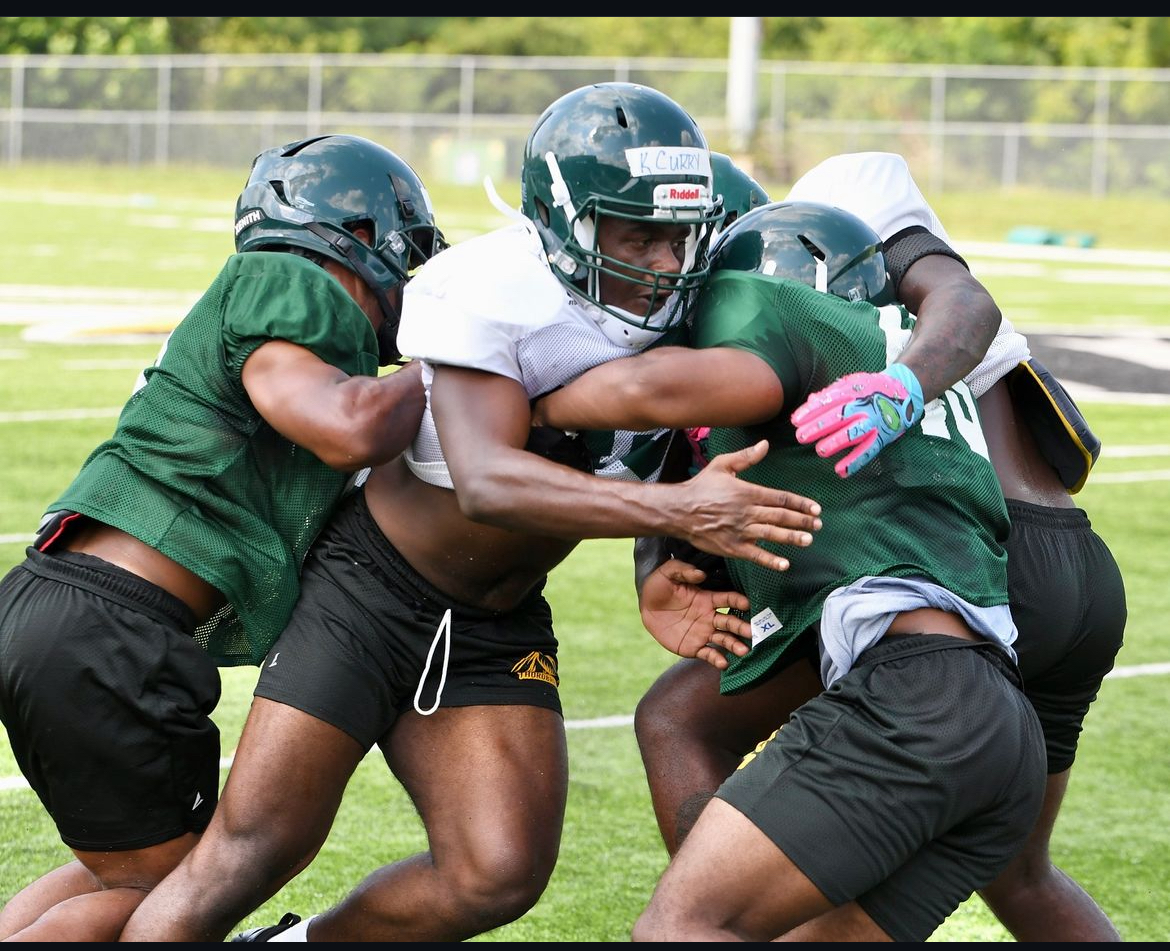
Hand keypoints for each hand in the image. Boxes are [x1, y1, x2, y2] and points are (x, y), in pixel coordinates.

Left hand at [639, 558, 751, 669]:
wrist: (645, 607)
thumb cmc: (659, 586)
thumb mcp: (667, 573)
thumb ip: (683, 570)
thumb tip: (700, 574)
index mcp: (707, 599)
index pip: (727, 599)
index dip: (737, 601)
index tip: (747, 604)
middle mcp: (709, 617)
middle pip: (730, 622)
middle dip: (742, 627)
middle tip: (752, 632)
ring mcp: (703, 633)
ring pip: (724, 639)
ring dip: (734, 644)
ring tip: (744, 651)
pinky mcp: (694, 647)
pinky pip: (708, 654)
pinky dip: (717, 659)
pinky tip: (724, 663)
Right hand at [674, 440, 820, 573]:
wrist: (678, 511)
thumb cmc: (700, 486)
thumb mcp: (721, 465)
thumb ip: (746, 456)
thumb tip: (765, 444)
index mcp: (747, 492)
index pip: (780, 498)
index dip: (800, 503)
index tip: (816, 508)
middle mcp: (747, 512)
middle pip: (781, 516)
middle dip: (802, 521)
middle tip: (818, 525)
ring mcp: (740, 531)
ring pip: (772, 534)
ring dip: (792, 538)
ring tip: (808, 540)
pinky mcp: (732, 547)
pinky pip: (755, 555)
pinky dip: (770, 560)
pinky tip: (785, 564)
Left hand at [790, 363, 924, 477]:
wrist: (902, 392)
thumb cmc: (869, 389)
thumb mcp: (850, 384)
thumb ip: (830, 394)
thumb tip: (809, 402)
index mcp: (852, 391)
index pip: (828, 401)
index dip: (810, 412)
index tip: (795, 421)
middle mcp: (863, 406)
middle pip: (839, 416)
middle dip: (818, 427)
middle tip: (800, 437)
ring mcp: (874, 422)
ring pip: (854, 433)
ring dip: (836, 443)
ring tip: (820, 451)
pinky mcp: (882, 437)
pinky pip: (868, 451)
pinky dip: (855, 462)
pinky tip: (840, 471)